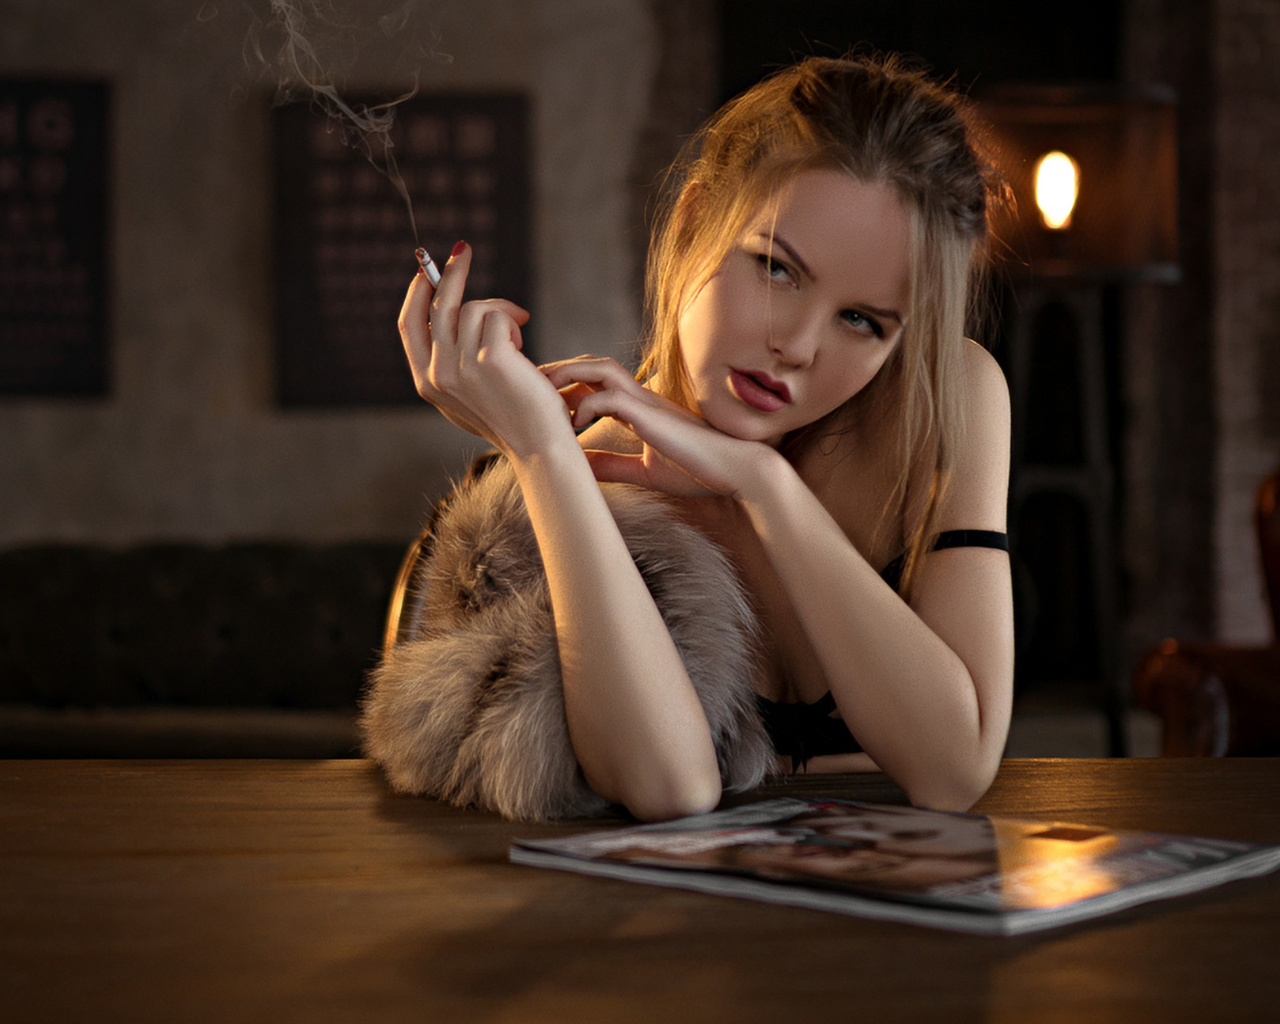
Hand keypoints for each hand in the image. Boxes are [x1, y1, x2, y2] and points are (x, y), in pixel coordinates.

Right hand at [397, 243, 572, 456]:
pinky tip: (524, 350)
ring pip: (474, 308)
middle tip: (463, 249)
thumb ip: (448, 359)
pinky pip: (499, 316)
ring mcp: (462, 366)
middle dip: (451, 271)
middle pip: (438, 304)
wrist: (537, 444)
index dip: (416, 293)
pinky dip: (514, 322)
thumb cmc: (509, 416)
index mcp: (425, 382)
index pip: (408, 324)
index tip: (426, 270)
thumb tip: (444, 310)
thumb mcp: (466, 392)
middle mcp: (437, 373)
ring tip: (517, 338)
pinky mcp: (490, 358)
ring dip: (500, 313)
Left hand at [541, 356, 770, 498]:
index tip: (541, 404)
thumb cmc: (698, 471)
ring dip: (566, 377)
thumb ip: (612, 465)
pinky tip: (575, 428)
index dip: (565, 386)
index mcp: (638, 407)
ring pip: (598, 369)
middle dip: (557, 372)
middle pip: (591, 365)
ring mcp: (646, 402)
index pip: (594, 382)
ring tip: (543, 397)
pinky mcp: (651, 414)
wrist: (735, 471)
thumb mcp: (644, 471)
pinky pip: (609, 398)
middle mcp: (640, 397)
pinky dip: (585, 408)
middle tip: (529, 390)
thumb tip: (579, 468)